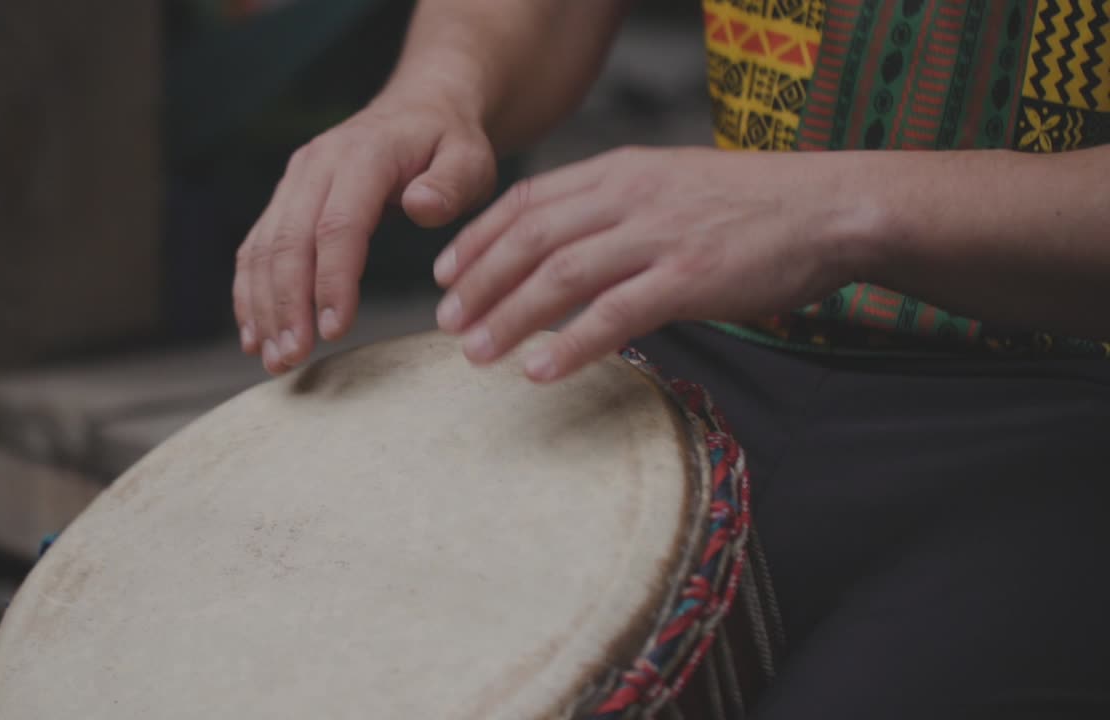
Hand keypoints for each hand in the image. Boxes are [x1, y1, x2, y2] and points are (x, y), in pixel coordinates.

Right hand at [234, 91, 497, 372]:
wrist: (420, 108)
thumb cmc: (449, 142)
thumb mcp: (470, 157)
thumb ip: (452, 183)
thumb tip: (420, 206)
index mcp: (364, 155)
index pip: (338, 225)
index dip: (332, 280)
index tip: (334, 329)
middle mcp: (317, 165)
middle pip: (289, 241)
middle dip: (286, 305)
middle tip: (292, 358)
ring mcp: (295, 180)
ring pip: (264, 248)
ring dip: (264, 306)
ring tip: (274, 358)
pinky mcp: (286, 198)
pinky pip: (257, 247)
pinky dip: (251, 291)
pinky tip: (256, 333)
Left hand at [433, 146, 875, 381]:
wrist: (828, 207)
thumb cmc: (747, 206)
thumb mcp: (668, 186)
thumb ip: (612, 212)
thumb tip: (558, 258)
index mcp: (619, 171)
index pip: (527, 201)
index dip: (477, 240)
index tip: (445, 275)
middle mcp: (629, 196)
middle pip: (531, 239)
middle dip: (479, 283)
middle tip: (447, 323)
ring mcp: (659, 236)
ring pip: (561, 275)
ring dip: (510, 316)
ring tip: (475, 353)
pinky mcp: (690, 277)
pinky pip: (615, 314)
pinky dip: (571, 344)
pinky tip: (539, 370)